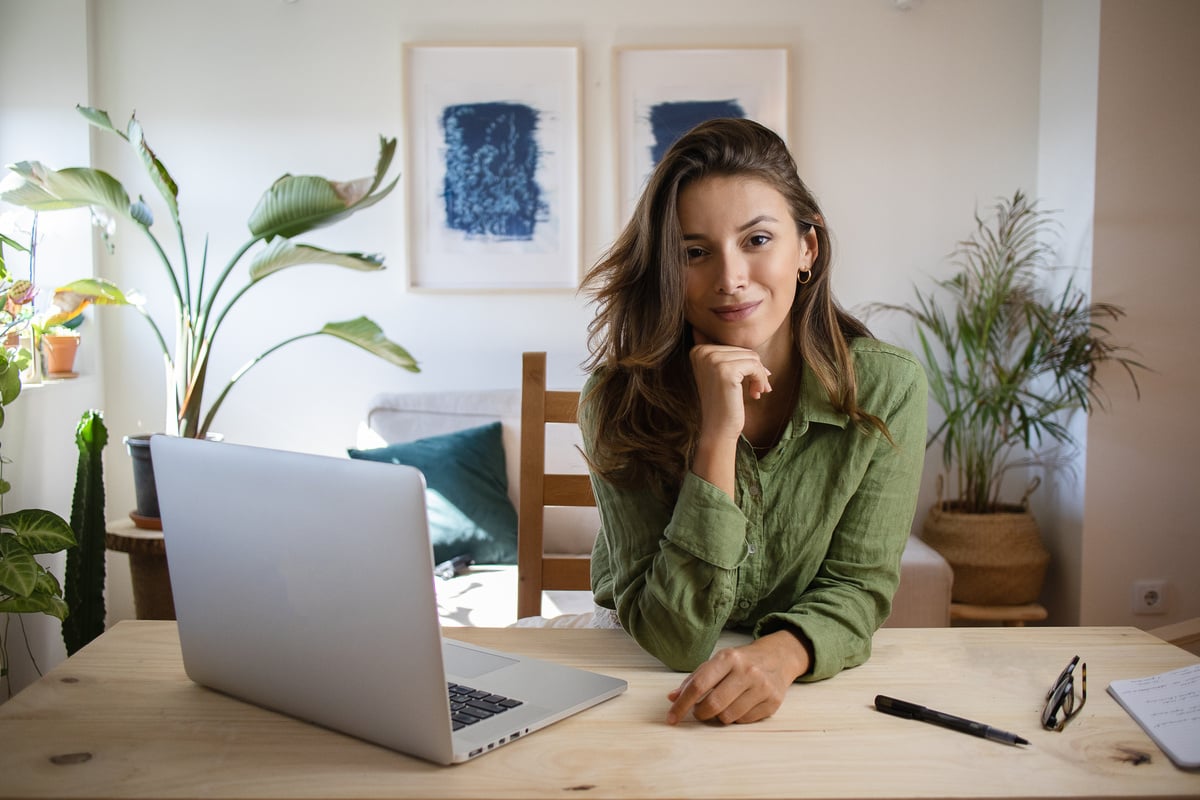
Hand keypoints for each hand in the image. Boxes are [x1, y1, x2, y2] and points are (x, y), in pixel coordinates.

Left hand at [665, 631, 810, 724]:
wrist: (778, 657)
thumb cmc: (741, 661)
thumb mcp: (718, 662)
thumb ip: (694, 679)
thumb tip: (672, 698)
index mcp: (728, 658)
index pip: (699, 685)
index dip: (682, 704)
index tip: (671, 718)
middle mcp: (747, 671)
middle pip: (713, 704)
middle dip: (700, 713)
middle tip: (699, 711)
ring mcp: (762, 687)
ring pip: (728, 717)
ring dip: (719, 716)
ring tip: (722, 705)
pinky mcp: (773, 702)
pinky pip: (744, 721)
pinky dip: (736, 718)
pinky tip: (739, 706)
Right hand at [689, 329, 771, 444]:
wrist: (717, 429)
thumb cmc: (723, 403)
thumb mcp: (721, 374)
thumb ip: (728, 355)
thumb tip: (749, 344)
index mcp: (698, 350)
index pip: (735, 347)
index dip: (746, 364)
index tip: (749, 381)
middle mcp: (702, 352)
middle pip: (744, 350)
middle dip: (755, 371)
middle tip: (755, 389)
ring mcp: (712, 360)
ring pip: (752, 357)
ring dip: (759, 376)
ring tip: (755, 392)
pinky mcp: (725, 370)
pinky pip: (755, 366)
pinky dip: (760, 380)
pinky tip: (755, 394)